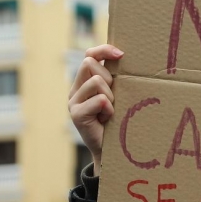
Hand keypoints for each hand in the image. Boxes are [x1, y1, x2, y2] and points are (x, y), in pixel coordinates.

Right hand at [68, 44, 123, 175]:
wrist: (111, 151)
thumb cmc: (119, 122)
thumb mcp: (119, 96)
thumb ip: (116, 80)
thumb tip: (127, 57)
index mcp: (85, 81)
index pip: (90, 54)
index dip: (104, 50)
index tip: (121, 55)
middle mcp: (76, 89)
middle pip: (91, 63)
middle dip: (109, 78)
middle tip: (113, 99)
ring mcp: (73, 101)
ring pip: (96, 81)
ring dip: (110, 96)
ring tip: (110, 112)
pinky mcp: (76, 114)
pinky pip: (99, 100)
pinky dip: (108, 109)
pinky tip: (107, 119)